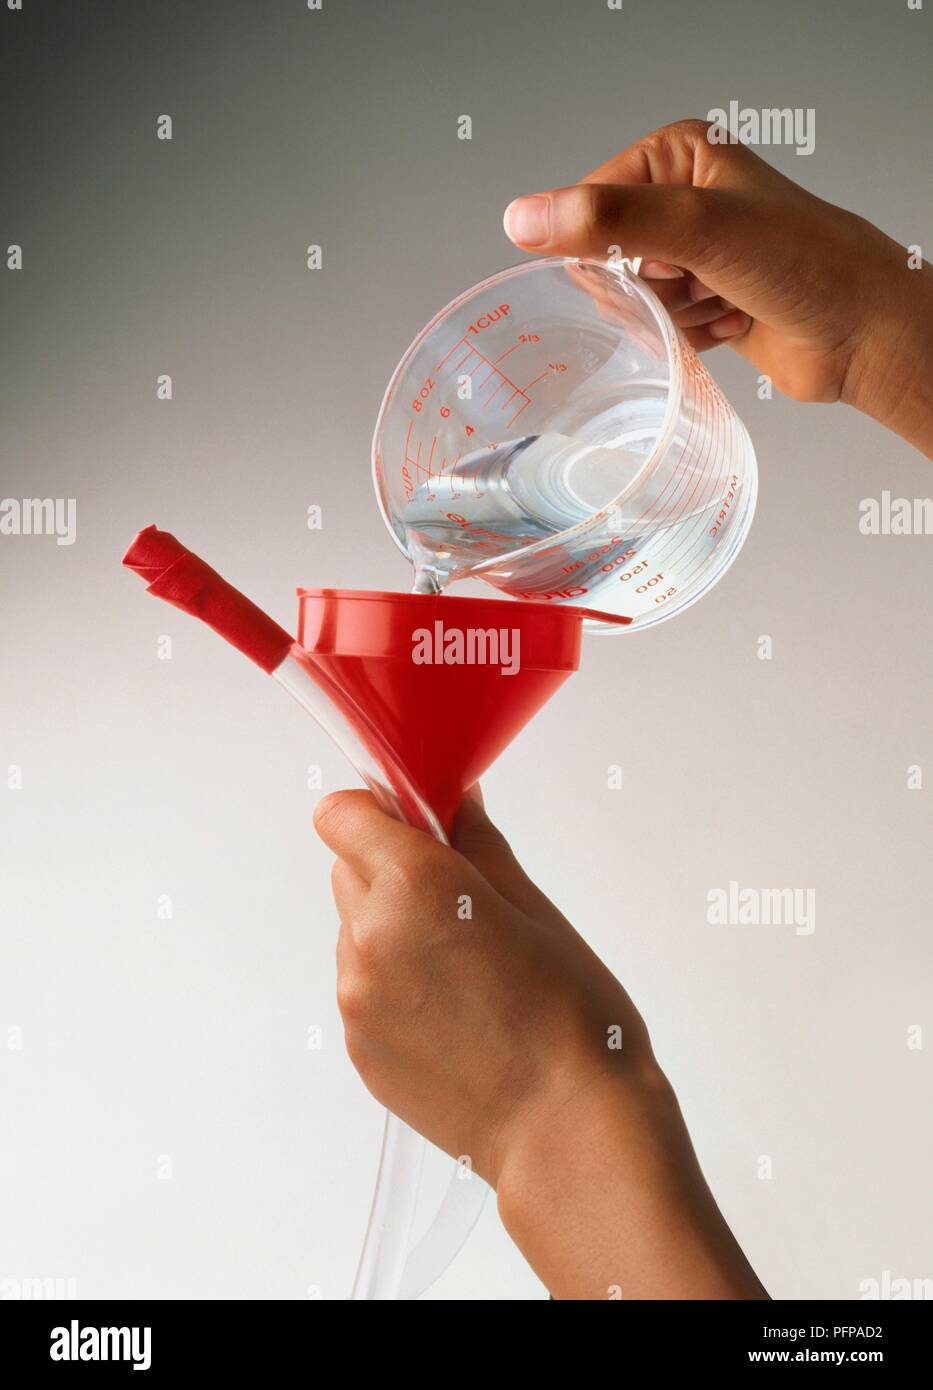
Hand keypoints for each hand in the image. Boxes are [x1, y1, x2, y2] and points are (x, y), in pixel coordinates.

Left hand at [314, 786, 766, 1297]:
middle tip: (459, 898)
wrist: (568, 1130)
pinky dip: (395, 984)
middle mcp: (369, 938)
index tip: (415, 822)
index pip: (343, 814)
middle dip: (392, 868)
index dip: (377, 811)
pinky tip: (456, 1009)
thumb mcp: (534, 909)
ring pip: (356, 930)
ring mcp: (357, 998)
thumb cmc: (572, 1020)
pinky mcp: (358, 1047)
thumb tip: (454, 802)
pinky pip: (363, 987)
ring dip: (392, 929)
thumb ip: (477, 844)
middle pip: (348, 868)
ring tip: (466, 968)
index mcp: (413, 887)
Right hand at [503, 118, 932, 455]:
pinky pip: (657, 330)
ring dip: (676, 317)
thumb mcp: (698, 228)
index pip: (588, 207)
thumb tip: (521, 218)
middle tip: (702, 282)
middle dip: (651, 289)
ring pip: (631, 303)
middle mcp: (680, 198)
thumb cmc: (803, 265)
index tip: (667, 260)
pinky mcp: (700, 302)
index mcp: (674, 156)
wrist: (862, 333)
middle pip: (606, 260)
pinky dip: (691, 337)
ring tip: (726, 302)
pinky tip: (733, 323)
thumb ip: (609, 220)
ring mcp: (691, 253)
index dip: (616, 249)